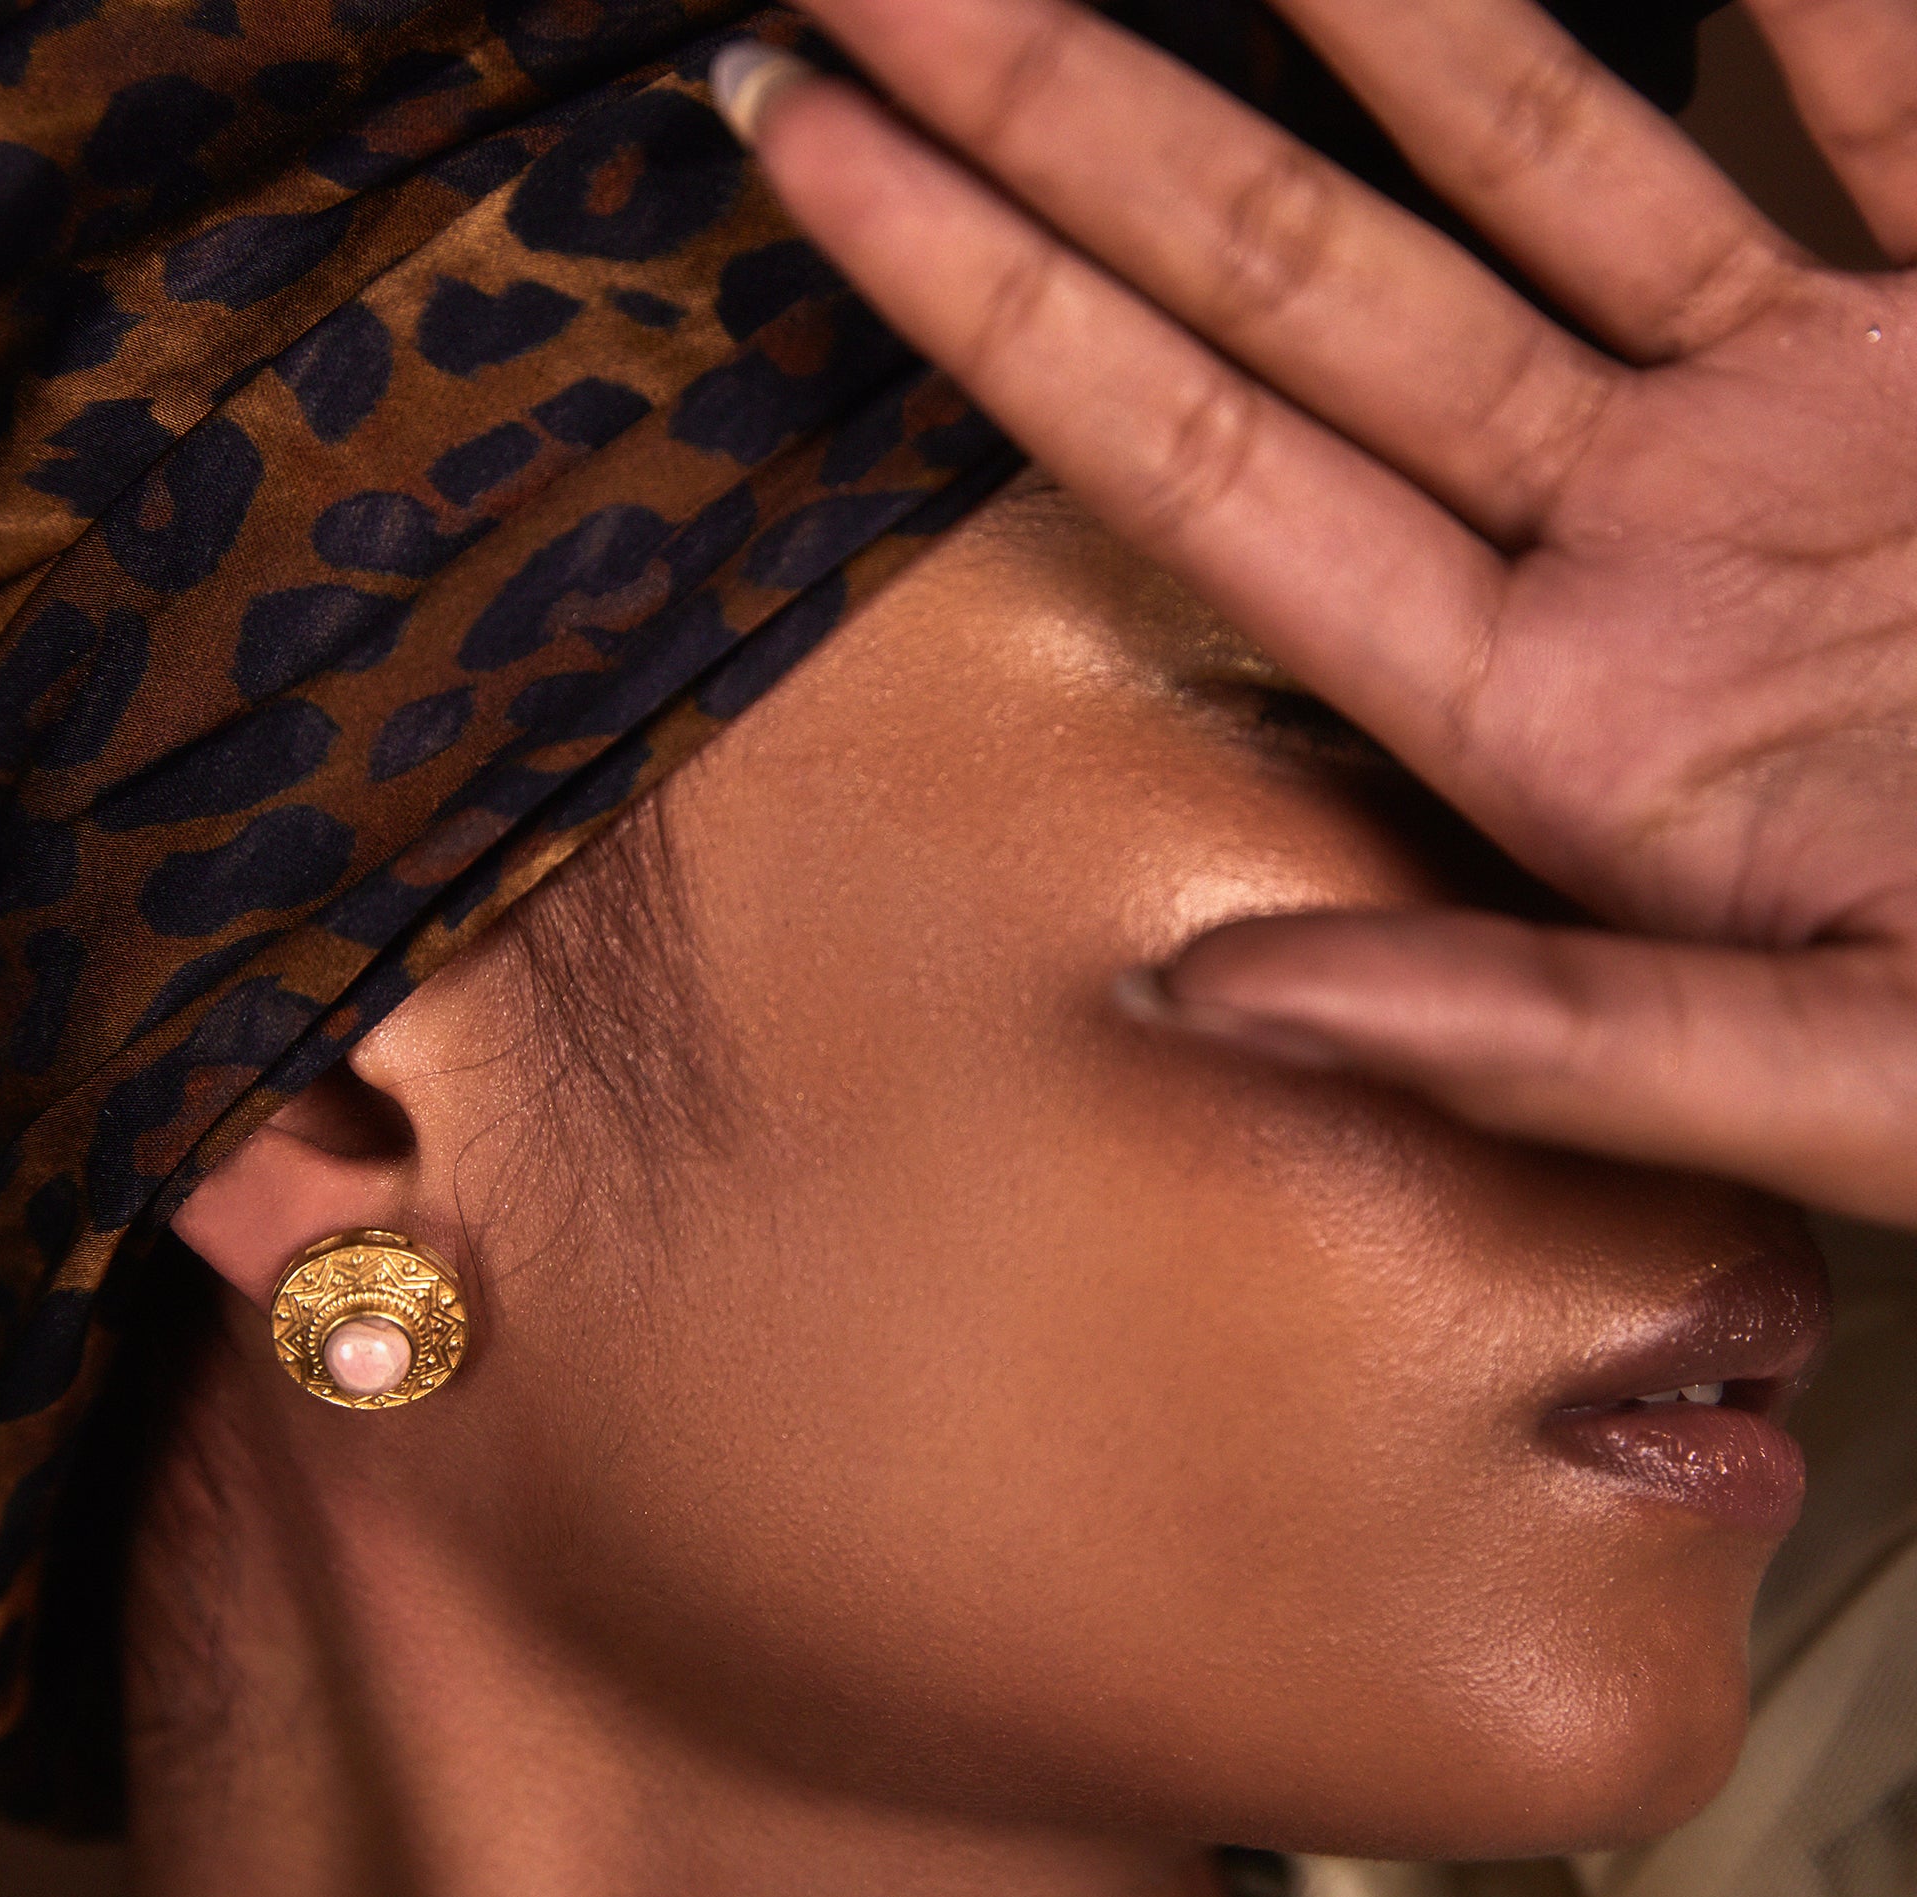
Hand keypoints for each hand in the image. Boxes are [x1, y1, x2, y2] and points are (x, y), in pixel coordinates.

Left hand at [713, 0, 1916, 1225]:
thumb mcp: (1842, 1082)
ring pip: (1528, 140)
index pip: (1196, 467)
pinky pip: (1886, 70)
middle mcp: (1631, 544)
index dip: (983, 302)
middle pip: (1285, 277)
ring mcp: (1802, 410)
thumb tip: (1208, 1001)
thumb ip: (1536, 1042)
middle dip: (1070, 102)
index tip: (800, 153)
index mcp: (1553, 722)